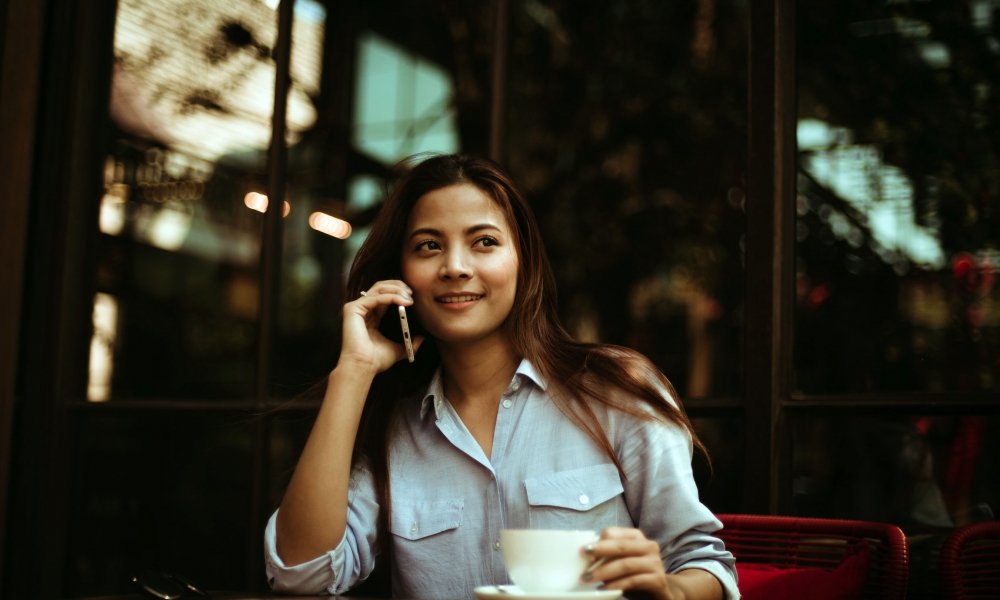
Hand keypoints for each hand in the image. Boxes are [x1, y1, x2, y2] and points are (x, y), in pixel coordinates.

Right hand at [338, 280, 424, 374]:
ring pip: (378, 289)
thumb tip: (422, 338)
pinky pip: (375, 297)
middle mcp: (363, 309)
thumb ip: (409, 342)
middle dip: (398, 286)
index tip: (413, 296)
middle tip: (412, 292)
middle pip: (380, 287)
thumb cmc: (376, 360)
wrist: (364, 367)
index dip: (399, 292)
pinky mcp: (353, 309)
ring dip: (396, 290)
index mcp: (371, 316)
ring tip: (409, 296)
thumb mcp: (398, 349)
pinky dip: (390, 297)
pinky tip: (402, 301)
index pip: (385, 295)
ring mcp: (356, 308)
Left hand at [580, 527, 721, 599]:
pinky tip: (605, 590)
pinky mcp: (658, 579)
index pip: (613, 533)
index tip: (582, 552)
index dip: (597, 542)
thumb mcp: (621, 562)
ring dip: (603, 573)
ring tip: (588, 580)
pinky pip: (634, 580)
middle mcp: (649, 546)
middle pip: (619, 546)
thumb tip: (585, 558)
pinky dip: (617, 585)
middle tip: (582, 562)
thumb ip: (608, 557)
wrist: (662, 593)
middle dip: (598, 552)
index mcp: (637, 537)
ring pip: (625, 564)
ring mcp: (655, 563)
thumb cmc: (635, 575)